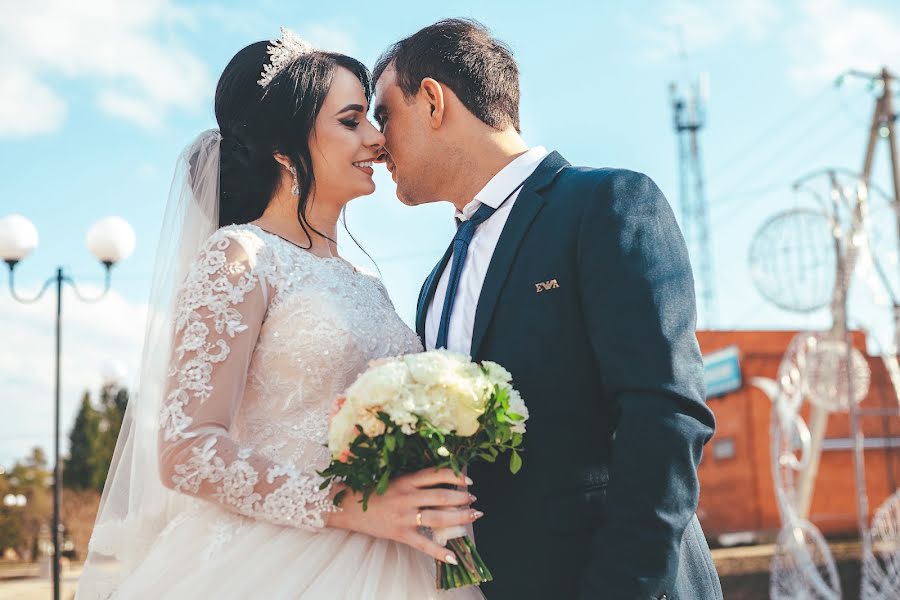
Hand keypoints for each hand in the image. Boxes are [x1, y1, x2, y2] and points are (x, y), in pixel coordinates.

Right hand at [325, 468, 481, 563]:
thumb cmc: (374, 492)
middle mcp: (407, 496)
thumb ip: (417, 482)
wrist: (349, 507)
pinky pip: (424, 544)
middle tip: (474, 500)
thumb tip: (444, 484)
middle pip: (442, 496)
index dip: (456, 477)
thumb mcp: (396, 481)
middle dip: (463, 498)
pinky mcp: (400, 533)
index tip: (469, 481)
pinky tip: (453, 556)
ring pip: (438, 518)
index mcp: (406, 480)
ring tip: (473, 516)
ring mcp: (404, 516)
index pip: (437, 475)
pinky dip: (440, 552)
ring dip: (459, 518)